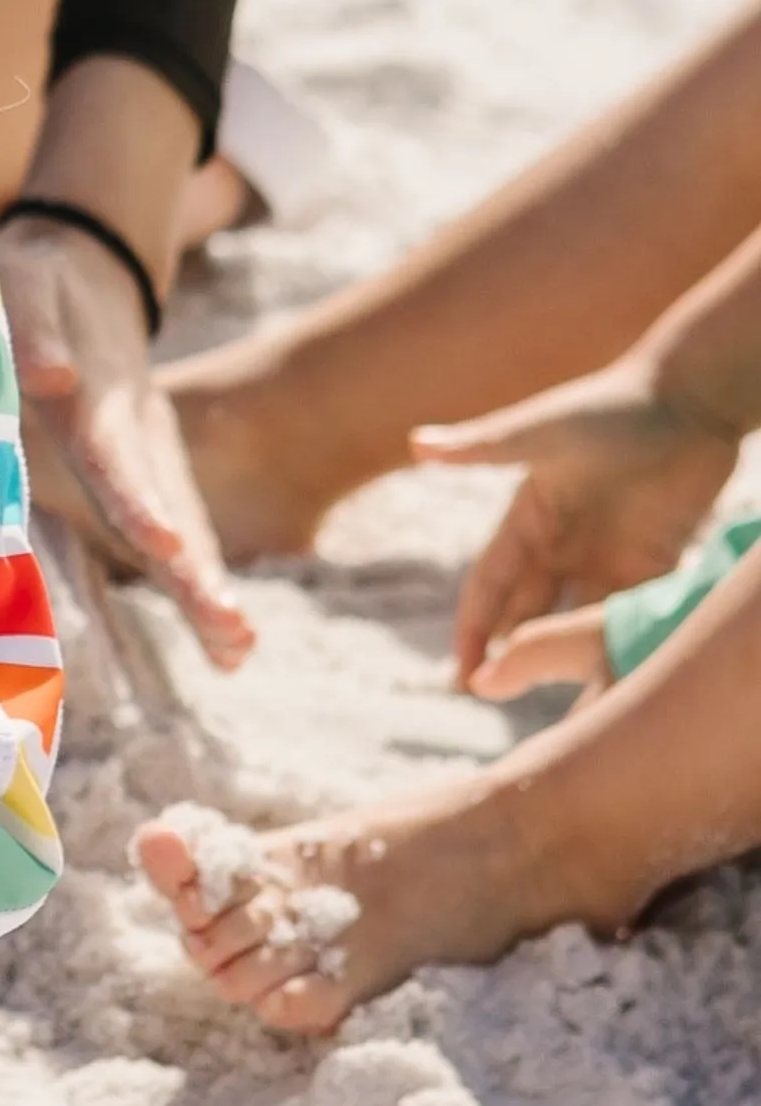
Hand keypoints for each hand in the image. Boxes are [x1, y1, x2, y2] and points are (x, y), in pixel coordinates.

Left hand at [0, 213, 254, 668]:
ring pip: (181, 525)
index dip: (136, 498)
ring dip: (204, 588)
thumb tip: (54, 380)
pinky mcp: (145, 466)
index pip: (112, 455)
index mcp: (96, 399)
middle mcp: (132, 433)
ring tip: (240, 649)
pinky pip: (172, 526)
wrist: (88, 266)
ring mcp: (148, 451)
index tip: (163, 544)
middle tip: (226, 626)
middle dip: (190, 569)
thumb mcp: (30, 286)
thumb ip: (36, 332)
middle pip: (162, 506)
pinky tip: (231, 645)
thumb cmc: (41, 282)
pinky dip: (198, 579)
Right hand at [413, 362, 739, 690]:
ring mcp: (609, 556)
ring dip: (564, 662)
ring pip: (579, 622)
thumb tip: (417, 445)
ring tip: (557, 708)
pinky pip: (633, 614)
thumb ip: (482, 447)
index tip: (462, 675)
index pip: (489, 587)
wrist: (689, 397)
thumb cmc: (609, 407)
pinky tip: (614, 678)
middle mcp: (562, 544)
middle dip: (509, 659)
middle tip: (494, 704)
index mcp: (527, 519)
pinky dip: (621, 645)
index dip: (473, 631)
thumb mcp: (541, 432)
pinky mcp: (656, 561)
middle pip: (529, 614)